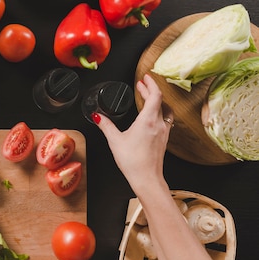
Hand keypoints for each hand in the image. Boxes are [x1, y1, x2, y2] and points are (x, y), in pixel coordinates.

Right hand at [94, 74, 172, 192]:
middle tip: (142, 85)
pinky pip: (164, 120)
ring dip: (156, 101)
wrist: (147, 178)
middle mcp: (158, 124)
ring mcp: (163, 132)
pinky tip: (151, 117)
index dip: (150, 84)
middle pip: (159, 101)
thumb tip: (97, 116)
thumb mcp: (115, 141)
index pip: (155, 95)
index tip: (145, 77)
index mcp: (147, 120)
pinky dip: (158, 112)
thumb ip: (106, 126)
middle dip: (150, 91)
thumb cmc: (133, 161)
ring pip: (163, 110)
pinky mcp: (164, 139)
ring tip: (147, 98)